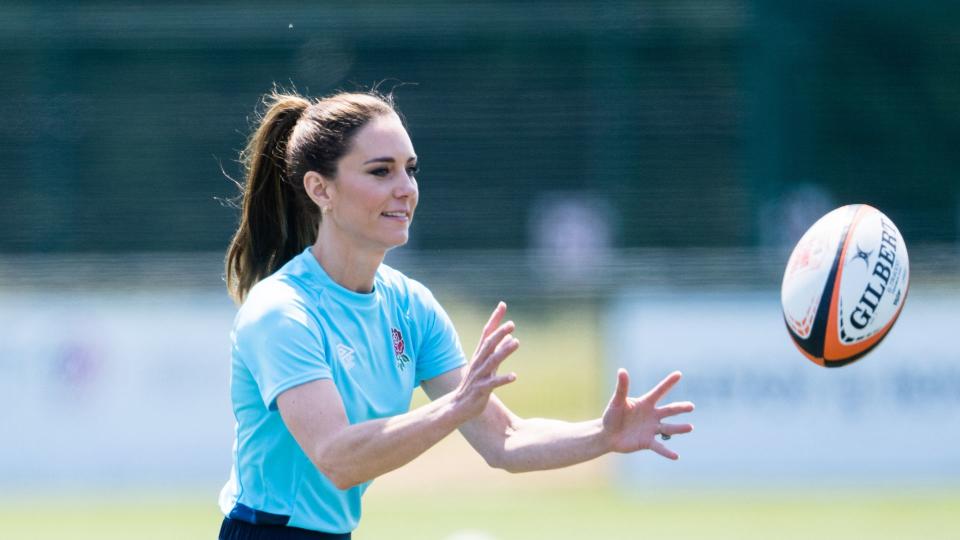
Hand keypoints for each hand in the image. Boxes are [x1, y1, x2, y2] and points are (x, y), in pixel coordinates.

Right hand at [452, 301, 519, 419]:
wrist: (458, 406)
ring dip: (504, 351)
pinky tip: (514, 377)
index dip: (495, 319)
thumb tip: (511, 338)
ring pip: (492, 361)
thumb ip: (499, 351)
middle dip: (499, 333)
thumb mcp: (488, 366)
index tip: (503, 304)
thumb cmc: (475, 385)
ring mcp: (479, 376)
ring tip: (517, 343)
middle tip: (512, 324)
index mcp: (480, 355)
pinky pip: (493, 383)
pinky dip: (503, 379)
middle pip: (489, 344)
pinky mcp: (481, 390)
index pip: (487, 333)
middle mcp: (478, 362)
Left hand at [601, 369, 693, 459]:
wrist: (608, 435)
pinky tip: (676, 456)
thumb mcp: (616, 401)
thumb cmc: (612, 415)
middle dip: (680, 408)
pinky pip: (659, 447)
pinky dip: (667, 452)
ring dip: (679, 428)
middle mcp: (652, 415)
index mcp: (645, 403)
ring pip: (668, 428)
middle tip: (691, 406)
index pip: (659, 391)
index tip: (679, 374)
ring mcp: (651, 429)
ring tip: (690, 427)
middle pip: (669, 410)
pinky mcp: (647, 442)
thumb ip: (622, 388)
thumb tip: (622, 370)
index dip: (668, 383)